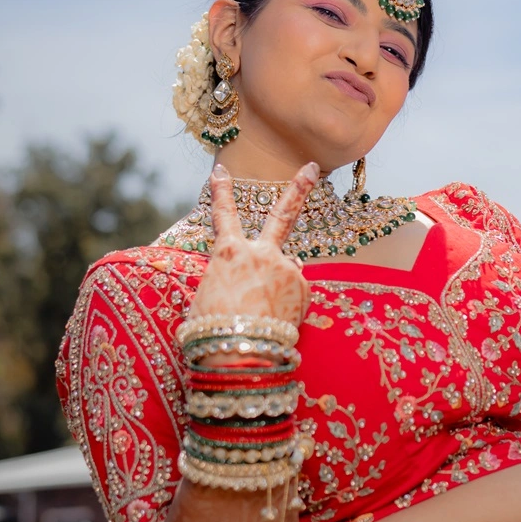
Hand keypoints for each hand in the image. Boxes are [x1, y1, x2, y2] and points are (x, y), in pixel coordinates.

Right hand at [186, 162, 317, 329]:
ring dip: (279, 284)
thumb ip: (231, 278)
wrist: (242, 354)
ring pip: (286, 269)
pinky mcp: (303, 287)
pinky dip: (287, 303)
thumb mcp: (208, 297)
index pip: (224, 215)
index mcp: (228, 253)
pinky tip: (276, 319)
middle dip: (298, 188)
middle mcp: (261, 253)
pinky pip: (295, 291)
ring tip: (264, 311)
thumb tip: (253, 281)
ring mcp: (286, 267)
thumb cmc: (214, 330)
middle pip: (283, 214)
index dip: (222, 192)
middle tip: (311, 167)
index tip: (221, 172)